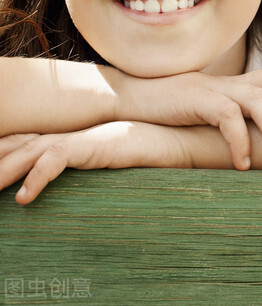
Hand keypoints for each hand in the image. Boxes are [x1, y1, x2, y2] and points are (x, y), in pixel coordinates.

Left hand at [0, 122, 185, 204]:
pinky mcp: (93, 144)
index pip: (24, 139)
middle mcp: (70, 131)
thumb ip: (83, 163)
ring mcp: (80, 136)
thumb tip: (66, 184)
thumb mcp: (105, 159)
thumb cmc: (144, 152)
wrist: (176, 139)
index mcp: (70, 133)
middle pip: (19, 144)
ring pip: (30, 152)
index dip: (4, 149)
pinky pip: (56, 159)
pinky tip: (24, 197)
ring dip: (6, 171)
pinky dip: (36, 178)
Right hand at [114, 68, 261, 169]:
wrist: (136, 101)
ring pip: (259, 101)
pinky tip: (243, 164)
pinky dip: (239, 141)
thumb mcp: (223, 115)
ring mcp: (219, 89)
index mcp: (249, 86)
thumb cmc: (186, 112)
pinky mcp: (198, 100)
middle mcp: (239, 83)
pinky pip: (226, 118)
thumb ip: (251, 122)